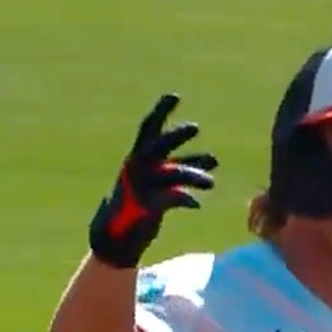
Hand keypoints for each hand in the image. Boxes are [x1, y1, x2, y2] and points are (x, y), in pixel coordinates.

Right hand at [89, 93, 218, 268]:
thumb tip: (214, 158)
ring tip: (211, 183)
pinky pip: (172, 198)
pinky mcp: (146, 207)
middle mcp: (137, 168)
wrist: (117, 235)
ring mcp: (140, 186)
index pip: (149, 129)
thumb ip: (185, 166)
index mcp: (138, 158)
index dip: (160, 111)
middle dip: (176, 135)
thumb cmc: (141, 203)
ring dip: (194, 174)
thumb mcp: (163, 180)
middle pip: (158, 145)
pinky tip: (196, 205)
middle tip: (195, 127)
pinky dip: (186, 199)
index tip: (174, 96)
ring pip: (173, 173)